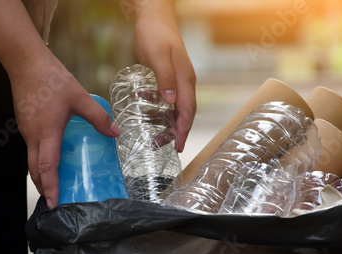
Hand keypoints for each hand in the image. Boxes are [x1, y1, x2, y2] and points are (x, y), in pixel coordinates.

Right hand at [8, 51, 119, 208]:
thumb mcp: (80, 97)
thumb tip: (115, 132)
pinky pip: (31, 148)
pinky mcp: (25, 124)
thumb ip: (98, 117)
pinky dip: (39, 160)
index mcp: (46, 132)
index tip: (54, 203)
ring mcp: (26, 130)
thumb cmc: (51, 79)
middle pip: (35, 170)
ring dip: (41, 175)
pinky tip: (52, 157)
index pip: (47, 167)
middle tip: (55, 201)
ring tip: (54, 184)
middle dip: (44, 188)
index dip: (51, 187)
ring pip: (31, 160)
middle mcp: (33, 135)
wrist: (26, 62)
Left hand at [133, 16, 196, 151]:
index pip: (188, 110)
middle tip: (168, 147)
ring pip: (177, 108)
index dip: (184, 130)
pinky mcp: (169, 78)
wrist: (154, 19)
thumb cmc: (155, 35)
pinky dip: (164, 112)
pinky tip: (153, 118)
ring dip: (170, 123)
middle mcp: (185, 82)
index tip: (180, 146)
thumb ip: (165, 79)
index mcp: (185, 79)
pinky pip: (170, 100)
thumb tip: (171, 102)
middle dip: (179, 132)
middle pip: (185, 113)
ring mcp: (178, 80)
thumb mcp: (157, 57)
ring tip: (158, 137)